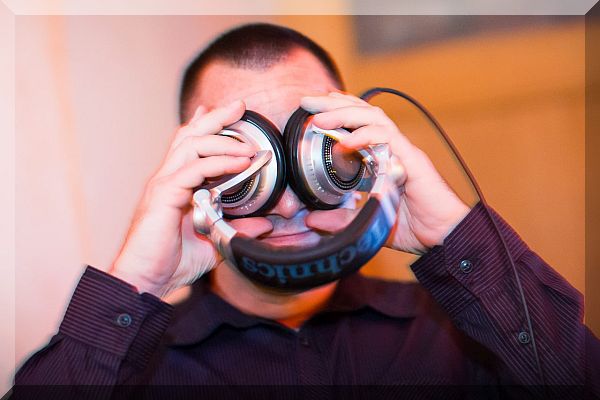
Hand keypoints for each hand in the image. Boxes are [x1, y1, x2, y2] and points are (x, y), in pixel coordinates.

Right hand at [109, 100, 271, 296]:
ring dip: (223, 139)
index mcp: (175, 186)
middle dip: (215, 117)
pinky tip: (239, 163)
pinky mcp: (163, 196)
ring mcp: (163, 185)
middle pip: (189, 135)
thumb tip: (265, 223)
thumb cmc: (170, 262)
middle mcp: (167, 179)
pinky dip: (218, 162)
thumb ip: (238, 229)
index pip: (189, 145)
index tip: (229, 115)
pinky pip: (193, 169)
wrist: (145, 281)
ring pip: (190, 145)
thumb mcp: (214, 243)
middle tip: (239, 106)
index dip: (206, 126)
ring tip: (249, 143)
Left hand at [301, 92, 470, 254]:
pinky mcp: (413, 162)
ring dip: (345, 113)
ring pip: (375, 118)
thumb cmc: (417, 228)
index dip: (336, 111)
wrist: (447, 237)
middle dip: (333, 103)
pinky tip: (346, 142)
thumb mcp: (368, 223)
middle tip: (306, 101)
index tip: (311, 109)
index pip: (359, 124)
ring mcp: (404, 152)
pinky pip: (389, 140)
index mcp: (384, 158)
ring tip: (321, 117)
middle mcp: (394, 149)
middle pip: (363, 112)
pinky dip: (366, 137)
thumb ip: (342, 220)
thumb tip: (311, 219)